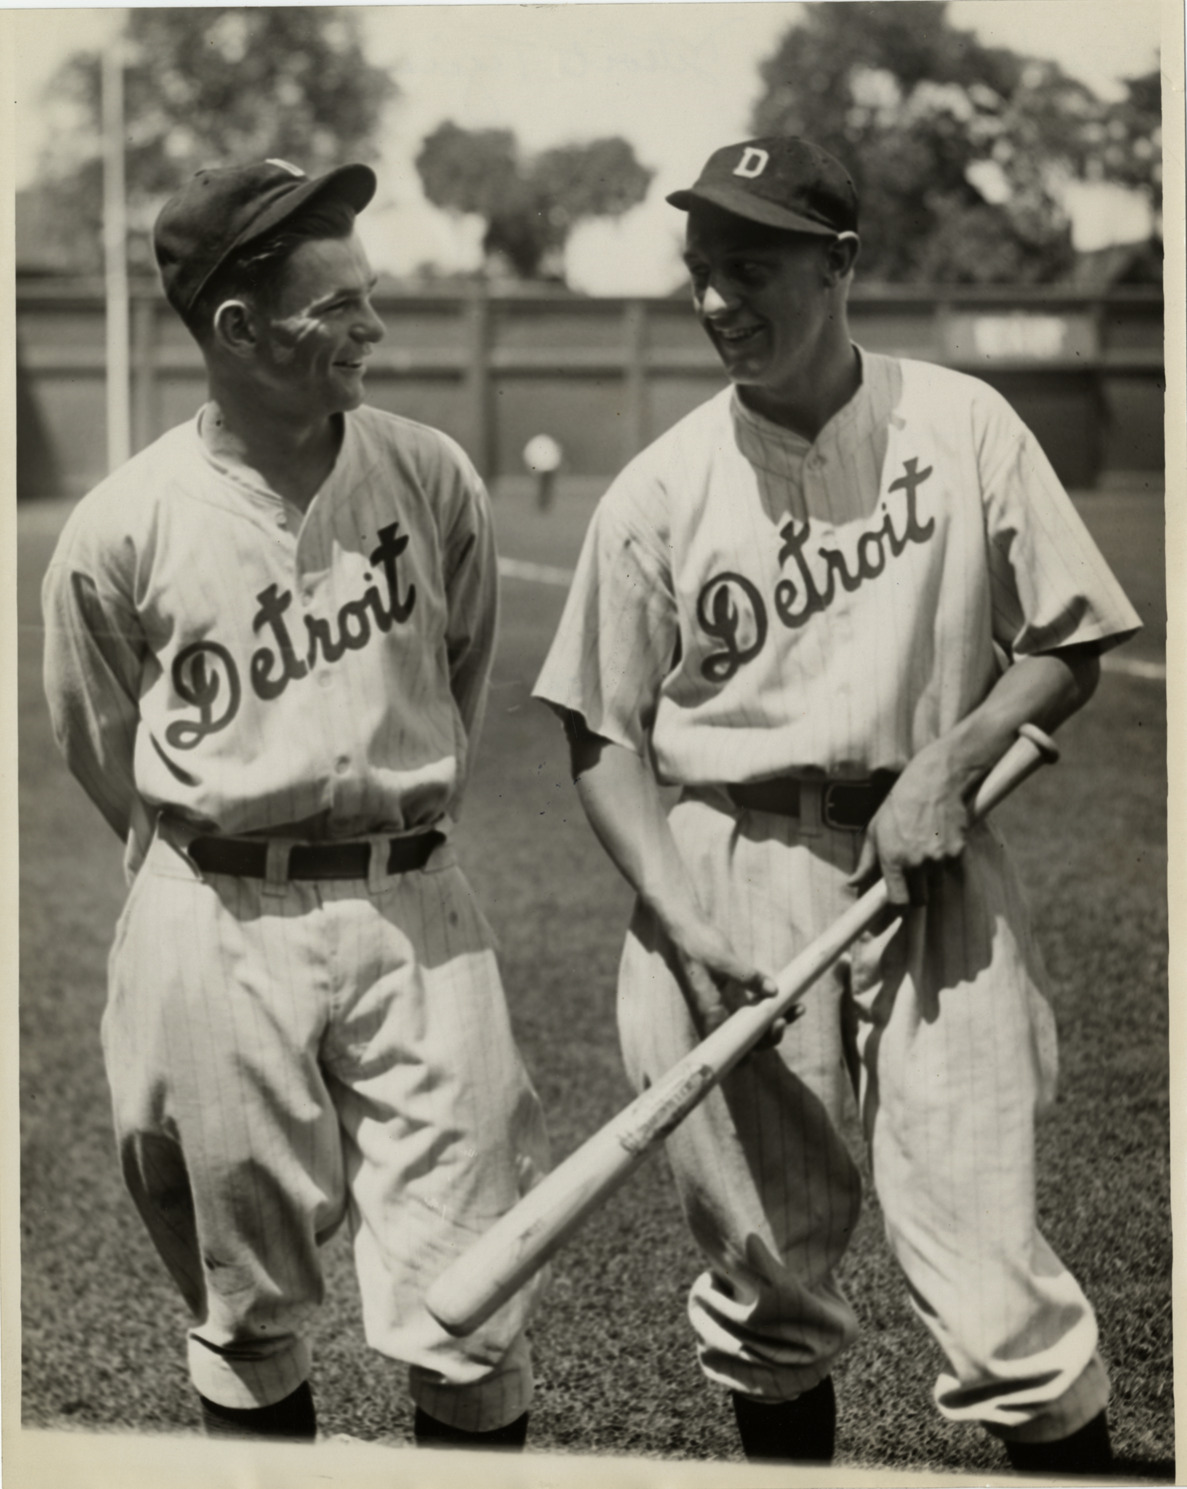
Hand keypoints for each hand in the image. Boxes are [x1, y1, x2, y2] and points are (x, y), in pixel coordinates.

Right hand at [665, 916, 790, 1048]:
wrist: (684, 931)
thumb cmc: (697, 945)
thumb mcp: (721, 958)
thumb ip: (746, 975)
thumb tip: (773, 991)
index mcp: (710, 1012)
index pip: (732, 1044)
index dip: (754, 1046)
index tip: (772, 1029)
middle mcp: (717, 1015)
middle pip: (746, 1039)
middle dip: (770, 1034)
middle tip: (785, 1019)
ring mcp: (725, 1007)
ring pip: (753, 1025)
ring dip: (776, 1020)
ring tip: (798, 1008)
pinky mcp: (732, 996)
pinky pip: (754, 1009)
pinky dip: (771, 1007)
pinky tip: (789, 999)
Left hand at [847, 747, 971, 905]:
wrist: (933, 782)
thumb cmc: (899, 805)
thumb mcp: (875, 830)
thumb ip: (865, 862)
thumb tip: (852, 884)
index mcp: (893, 860)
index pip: (899, 902)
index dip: (897, 909)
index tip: (897, 907)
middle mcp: (917, 863)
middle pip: (920, 899)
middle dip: (916, 893)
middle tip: (912, 877)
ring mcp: (939, 859)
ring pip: (937, 885)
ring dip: (931, 878)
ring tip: (924, 853)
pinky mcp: (957, 852)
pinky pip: (951, 870)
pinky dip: (946, 864)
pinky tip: (938, 844)